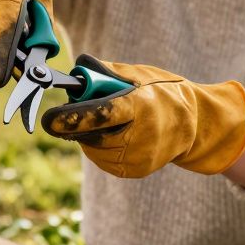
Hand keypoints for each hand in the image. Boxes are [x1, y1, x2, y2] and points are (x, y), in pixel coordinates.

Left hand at [42, 55, 244, 177]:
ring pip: (92, 148)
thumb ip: (105, 73)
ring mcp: (138, 158)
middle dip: (78, 122)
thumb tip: (76, 73)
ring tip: (112, 121)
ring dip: (89, 135)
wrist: (194, 124)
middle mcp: (141, 137)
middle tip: (85, 110)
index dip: (73, 118)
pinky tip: (117, 135)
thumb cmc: (162, 92)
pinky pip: (102, 159)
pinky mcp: (135, 171)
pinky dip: (100, 146)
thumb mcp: (138, 74)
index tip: (50, 119)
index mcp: (140, 107)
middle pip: (91, 134)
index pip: (101, 115)